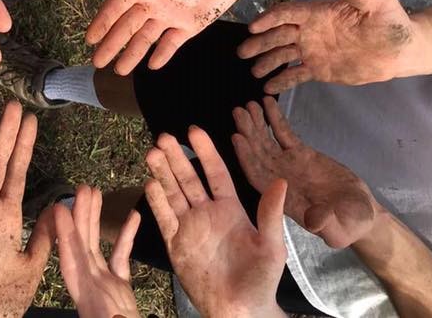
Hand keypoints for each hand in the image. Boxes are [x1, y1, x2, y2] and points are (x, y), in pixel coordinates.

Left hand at [55, 186, 140, 317]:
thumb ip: (110, 315)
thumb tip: (113, 310)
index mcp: (84, 297)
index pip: (70, 261)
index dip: (64, 236)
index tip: (58, 210)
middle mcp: (88, 287)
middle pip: (80, 246)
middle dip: (79, 216)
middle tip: (81, 188)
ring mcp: (103, 286)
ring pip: (96, 246)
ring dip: (95, 219)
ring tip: (96, 192)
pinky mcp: (119, 289)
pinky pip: (120, 258)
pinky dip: (124, 237)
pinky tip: (132, 217)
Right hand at [87, 0, 253, 74]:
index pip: (117, 6)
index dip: (102, 22)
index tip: (89, 38)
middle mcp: (153, 1)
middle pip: (126, 27)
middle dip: (111, 45)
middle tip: (96, 63)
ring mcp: (171, 14)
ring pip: (146, 39)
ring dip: (132, 54)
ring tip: (119, 71)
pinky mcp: (191, 23)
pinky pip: (173, 42)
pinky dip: (163, 54)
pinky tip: (152, 65)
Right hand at [145, 130, 286, 317]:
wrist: (240, 309)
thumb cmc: (261, 279)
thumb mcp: (271, 245)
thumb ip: (270, 213)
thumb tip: (281, 181)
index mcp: (231, 209)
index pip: (215, 173)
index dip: (205, 152)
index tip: (193, 130)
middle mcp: (207, 213)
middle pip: (188, 179)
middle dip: (176, 158)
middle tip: (163, 136)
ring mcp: (190, 227)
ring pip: (172, 194)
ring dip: (162, 173)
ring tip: (152, 153)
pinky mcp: (176, 244)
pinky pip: (164, 219)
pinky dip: (157, 202)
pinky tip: (150, 184)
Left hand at [232, 97, 378, 248]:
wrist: (359, 213)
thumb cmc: (348, 225)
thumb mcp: (339, 227)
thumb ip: (326, 222)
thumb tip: (314, 219)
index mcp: (282, 197)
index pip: (258, 176)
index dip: (246, 158)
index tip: (237, 138)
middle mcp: (279, 179)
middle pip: (257, 154)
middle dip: (248, 133)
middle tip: (238, 112)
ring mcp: (288, 164)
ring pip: (267, 142)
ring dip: (256, 123)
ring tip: (249, 104)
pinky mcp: (300, 154)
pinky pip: (283, 134)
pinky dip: (275, 119)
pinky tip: (267, 103)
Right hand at [237, 0, 412, 93]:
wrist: (401, 50)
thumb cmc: (391, 20)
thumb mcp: (378, 1)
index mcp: (319, 12)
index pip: (288, 13)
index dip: (269, 19)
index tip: (253, 27)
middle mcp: (311, 31)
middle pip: (278, 35)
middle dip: (259, 43)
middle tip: (242, 52)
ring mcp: (313, 50)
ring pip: (282, 55)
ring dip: (266, 62)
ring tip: (252, 72)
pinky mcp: (319, 69)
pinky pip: (295, 75)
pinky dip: (281, 81)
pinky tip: (268, 88)